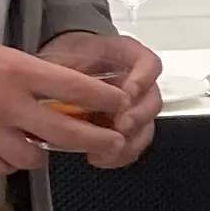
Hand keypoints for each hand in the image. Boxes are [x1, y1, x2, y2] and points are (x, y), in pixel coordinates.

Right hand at [0, 20, 129, 175]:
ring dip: (42, 155)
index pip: (73, 88)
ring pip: (32, 158)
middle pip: (64, 132)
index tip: (120, 104)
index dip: (103, 99)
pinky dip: (6, 164)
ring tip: (43, 149)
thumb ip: (16, 66)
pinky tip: (7, 156)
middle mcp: (7, 104)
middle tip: (111, 144)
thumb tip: (36, 82)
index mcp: (15, 71)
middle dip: (95, 141)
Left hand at [39, 29, 163, 167]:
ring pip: (146, 127)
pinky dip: (119, 155)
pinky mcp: (124, 131)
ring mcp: (132, 108)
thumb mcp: (63, 54)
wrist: (56, 75)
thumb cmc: (63, 60)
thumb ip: (65, 68)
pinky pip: (132, 146)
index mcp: (125, 56)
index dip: (144, 78)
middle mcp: (135, 83)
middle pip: (153, 99)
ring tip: (109, 147)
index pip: (149, 64)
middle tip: (122, 125)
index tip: (129, 92)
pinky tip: (100, 156)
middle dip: (139, 116)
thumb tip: (56, 84)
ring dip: (131, 140)